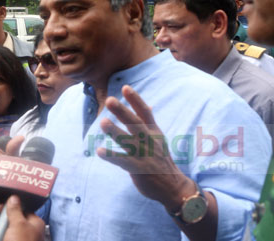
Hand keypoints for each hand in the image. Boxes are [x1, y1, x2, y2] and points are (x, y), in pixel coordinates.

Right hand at [0, 195, 45, 240]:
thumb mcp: (18, 224)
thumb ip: (15, 210)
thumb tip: (14, 197)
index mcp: (34, 223)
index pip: (23, 210)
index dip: (11, 207)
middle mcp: (28, 231)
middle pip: (11, 220)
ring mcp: (19, 240)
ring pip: (5, 230)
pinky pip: (2, 238)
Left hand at [96, 85, 194, 211]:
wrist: (173, 186)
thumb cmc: (162, 160)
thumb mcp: (159, 139)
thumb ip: (150, 123)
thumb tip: (149, 105)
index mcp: (154, 132)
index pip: (145, 112)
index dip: (135, 100)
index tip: (125, 88)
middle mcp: (150, 141)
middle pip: (135, 123)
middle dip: (123, 112)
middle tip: (110, 100)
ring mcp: (144, 155)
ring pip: (128, 141)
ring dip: (115, 132)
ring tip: (103, 122)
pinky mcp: (139, 170)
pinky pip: (123, 161)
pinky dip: (112, 156)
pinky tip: (100, 151)